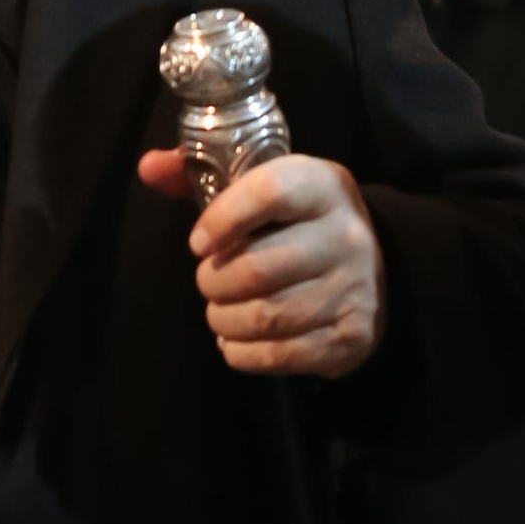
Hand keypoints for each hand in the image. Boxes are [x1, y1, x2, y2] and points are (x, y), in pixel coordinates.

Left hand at [136, 147, 386, 379]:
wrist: (376, 265)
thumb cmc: (296, 221)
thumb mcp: (262, 185)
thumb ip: (202, 176)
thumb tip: (148, 168)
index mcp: (323, 186)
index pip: (268, 192)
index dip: (221, 219)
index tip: (197, 243)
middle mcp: (346, 235)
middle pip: (257, 268)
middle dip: (213, 282)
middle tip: (208, 282)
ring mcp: (354, 290)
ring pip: (265, 317)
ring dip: (223, 320)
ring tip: (219, 312)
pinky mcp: (351, 337)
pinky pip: (279, 356)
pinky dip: (242, 352)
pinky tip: (236, 340)